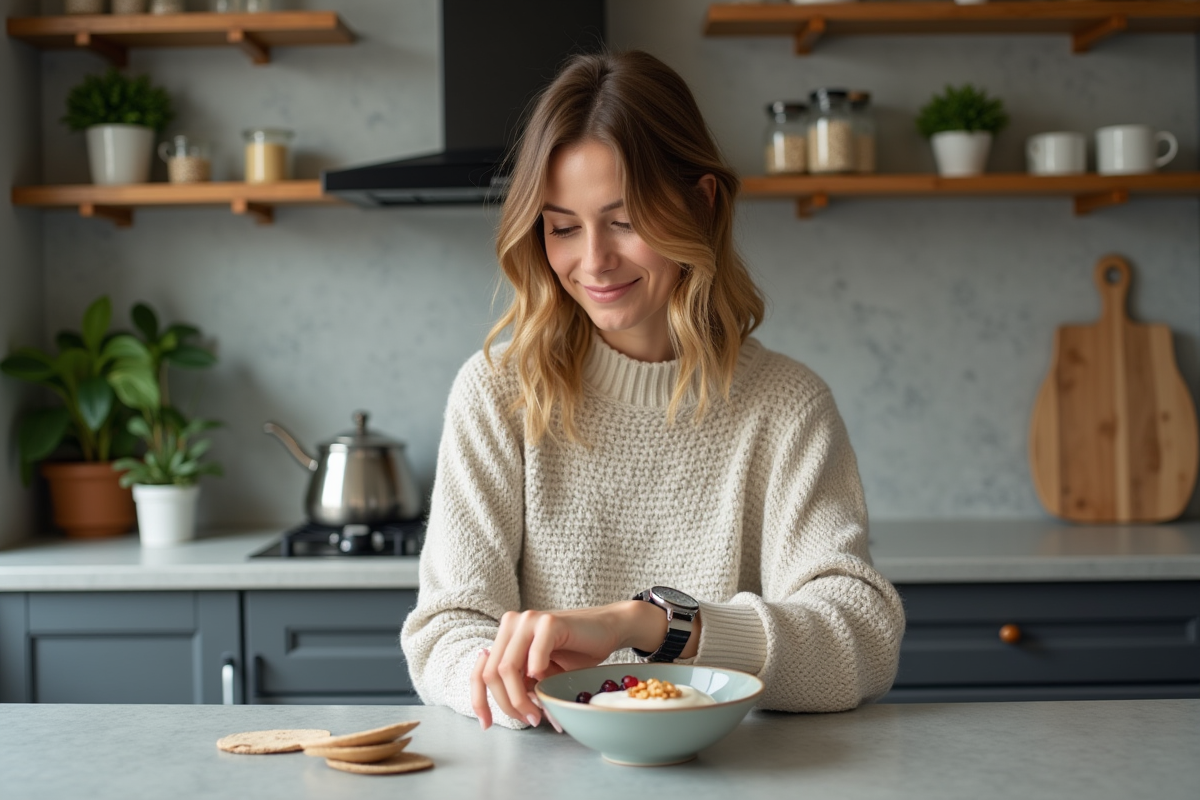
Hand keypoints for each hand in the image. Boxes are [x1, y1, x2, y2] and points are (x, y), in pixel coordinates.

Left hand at [470, 602, 667, 729]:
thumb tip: (504, 714)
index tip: (487, 724)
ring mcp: (528, 620)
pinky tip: (547, 681)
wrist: (608, 630)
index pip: (480, 670)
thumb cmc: (576, 654)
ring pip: (507, 668)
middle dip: (507, 704)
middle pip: (492, 674)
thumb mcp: (542, 675)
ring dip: (520, 698)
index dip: (478, 699)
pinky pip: (534, 655)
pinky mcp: (549, 622)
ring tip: (538, 713)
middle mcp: (512, 625)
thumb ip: (522, 686)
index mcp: (506, 637)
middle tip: (530, 719)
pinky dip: (538, 674)